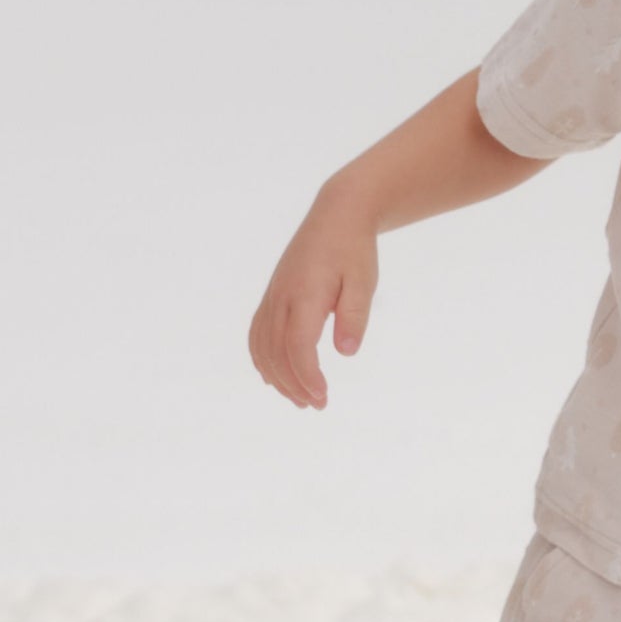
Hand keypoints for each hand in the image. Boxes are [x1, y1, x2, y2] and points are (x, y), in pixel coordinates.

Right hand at [248, 179, 379, 409]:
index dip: (307, 376)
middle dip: (294, 385)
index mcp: (305, 294)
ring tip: (299, 399)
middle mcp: (282, 297)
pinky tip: (274, 377)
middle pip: (277, 352)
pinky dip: (262, 359)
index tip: (323, 397)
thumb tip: (346, 352)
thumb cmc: (354, 250)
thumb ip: (355, 315)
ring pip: (262, 346)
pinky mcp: (271, 296)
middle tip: (317, 406)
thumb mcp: (363, 281)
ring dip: (277, 377)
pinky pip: (257, 333)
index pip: (298, 346)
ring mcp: (272, 296)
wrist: (336, 215)